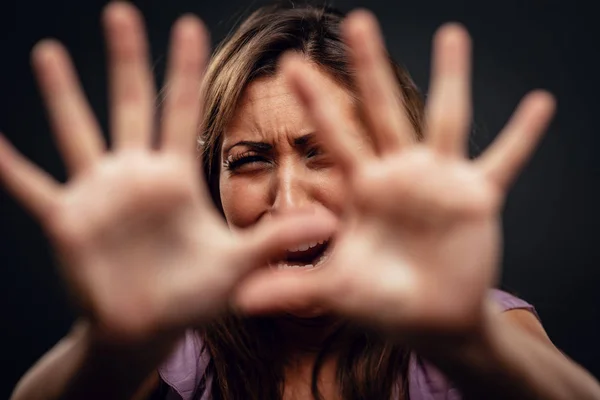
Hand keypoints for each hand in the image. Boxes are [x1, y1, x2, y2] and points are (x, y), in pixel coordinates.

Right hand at [0, 3, 332, 342]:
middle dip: (126, 59)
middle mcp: (136, 176)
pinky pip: (32, 188)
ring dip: (63, 94)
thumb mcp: (239, 263)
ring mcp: (99, 195)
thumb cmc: (195, 295)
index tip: (190, 26)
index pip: (182, 111)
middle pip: (130, 105)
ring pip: (79, 133)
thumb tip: (329, 223)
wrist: (151, 326)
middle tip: (122, 10)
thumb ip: (277, 239)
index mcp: (175, 178)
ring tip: (49, 51)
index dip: (185, 70)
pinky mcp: (69, 222)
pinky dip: (10, 167)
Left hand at [234, 12, 554, 347]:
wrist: (430, 320)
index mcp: (363, 189)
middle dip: (369, 69)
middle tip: (357, 22)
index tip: (290, 64)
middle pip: (382, 111)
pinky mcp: (476, 198)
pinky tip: (541, 104)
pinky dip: (522, 136)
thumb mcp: (337, 290)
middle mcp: (399, 174)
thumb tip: (240, 300)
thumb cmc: (382, 302)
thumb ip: (294, 286)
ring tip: (452, 34)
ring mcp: (439, 181)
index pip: (334, 137)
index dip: (314, 102)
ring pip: (445, 119)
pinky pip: (504, 159)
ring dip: (451, 78)